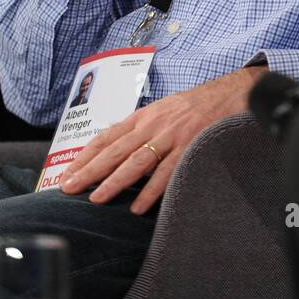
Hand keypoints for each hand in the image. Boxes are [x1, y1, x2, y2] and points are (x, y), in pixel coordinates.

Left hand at [58, 65, 268, 213]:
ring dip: (114, 181)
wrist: (232, 92)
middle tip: (69, 188)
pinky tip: (138, 207)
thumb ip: (142, 129)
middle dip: (89, 170)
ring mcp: (171, 136)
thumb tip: (117, 152)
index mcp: (144, 116)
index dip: (85, 156)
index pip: (106, 136)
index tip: (67, 174)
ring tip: (96, 198)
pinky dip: (151, 191)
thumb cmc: (196, 105)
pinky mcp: (190, 147)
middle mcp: (153, 124)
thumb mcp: (164, 111)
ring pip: (136, 161)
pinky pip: (167, 172)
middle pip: (115, 150)